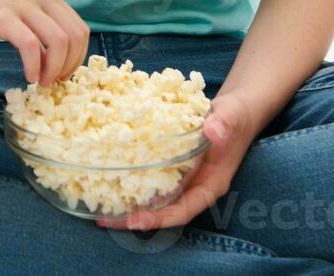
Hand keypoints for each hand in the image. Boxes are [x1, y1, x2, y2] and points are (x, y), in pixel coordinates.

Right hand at [0, 0, 88, 86]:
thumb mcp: (19, 2)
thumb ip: (37, 20)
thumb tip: (51, 52)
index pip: (80, 29)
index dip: (78, 56)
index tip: (65, 73)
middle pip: (75, 37)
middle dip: (70, 65)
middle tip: (55, 82)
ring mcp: (23, 6)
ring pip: (58, 42)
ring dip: (55, 69)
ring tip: (42, 82)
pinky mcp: (4, 17)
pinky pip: (30, 46)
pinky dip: (35, 66)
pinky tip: (29, 76)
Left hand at [98, 91, 258, 230]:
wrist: (233, 111)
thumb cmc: (235, 116)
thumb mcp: (232, 117)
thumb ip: (224, 125)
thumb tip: (213, 131)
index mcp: (210, 184)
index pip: (184, 210)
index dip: (160, 218)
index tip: (136, 221)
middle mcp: (194, 186)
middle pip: (164, 210)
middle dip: (135, 218)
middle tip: (103, 220)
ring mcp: (182, 177)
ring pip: (154, 197)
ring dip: (129, 203)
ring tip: (98, 208)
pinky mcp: (171, 164)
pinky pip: (150, 177)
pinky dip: (131, 180)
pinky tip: (109, 177)